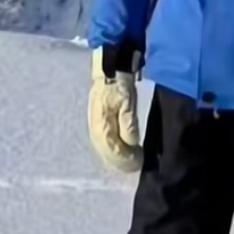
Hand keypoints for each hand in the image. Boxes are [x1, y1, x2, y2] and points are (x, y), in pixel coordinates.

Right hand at [87, 48, 143, 172]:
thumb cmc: (119, 84)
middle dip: (121, 162)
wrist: (109, 68)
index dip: (126, 159)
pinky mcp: (97, 122)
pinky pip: (103, 143)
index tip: (139, 163)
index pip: (112, 150)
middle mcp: (94, 128)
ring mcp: (93, 126)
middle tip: (137, 166)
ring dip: (116, 158)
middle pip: (106, 153)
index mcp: (101, 125)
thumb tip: (131, 146)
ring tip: (130, 163)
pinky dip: (112, 150)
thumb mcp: (127, 102)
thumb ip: (128, 124)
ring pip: (103, 149)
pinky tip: (121, 153)